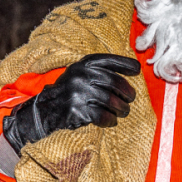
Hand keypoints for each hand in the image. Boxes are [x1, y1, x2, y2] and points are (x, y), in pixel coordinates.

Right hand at [3, 53, 140, 152]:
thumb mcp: (79, 74)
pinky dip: (111, 119)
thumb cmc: (69, 92)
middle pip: (114, 82)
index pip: (108, 60)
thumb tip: (132, 68)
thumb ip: (99, 71)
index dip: (125, 64)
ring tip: (123, 111)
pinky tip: (112, 120)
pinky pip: (102, 116)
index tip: (136, 70)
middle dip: (127, 92)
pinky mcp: (76, 110)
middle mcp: (80, 75)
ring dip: (122, 108)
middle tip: (130, 99)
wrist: (45, 110)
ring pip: (111, 100)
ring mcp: (78, 93)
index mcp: (82, 65)